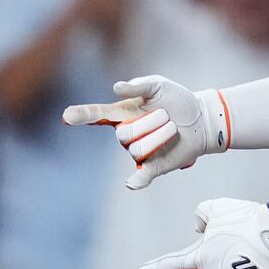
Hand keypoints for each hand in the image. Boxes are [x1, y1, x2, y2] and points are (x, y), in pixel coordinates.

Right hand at [63, 74, 228, 187]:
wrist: (202, 118)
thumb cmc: (176, 100)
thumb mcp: (158, 85)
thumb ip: (137, 86)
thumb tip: (116, 88)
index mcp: (122, 114)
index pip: (96, 115)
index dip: (81, 115)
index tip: (67, 117)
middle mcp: (126, 135)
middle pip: (123, 135)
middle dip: (150, 122)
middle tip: (166, 116)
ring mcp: (138, 153)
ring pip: (139, 150)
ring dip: (161, 136)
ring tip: (173, 129)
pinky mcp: (153, 167)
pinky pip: (140, 177)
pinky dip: (136, 181)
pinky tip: (131, 183)